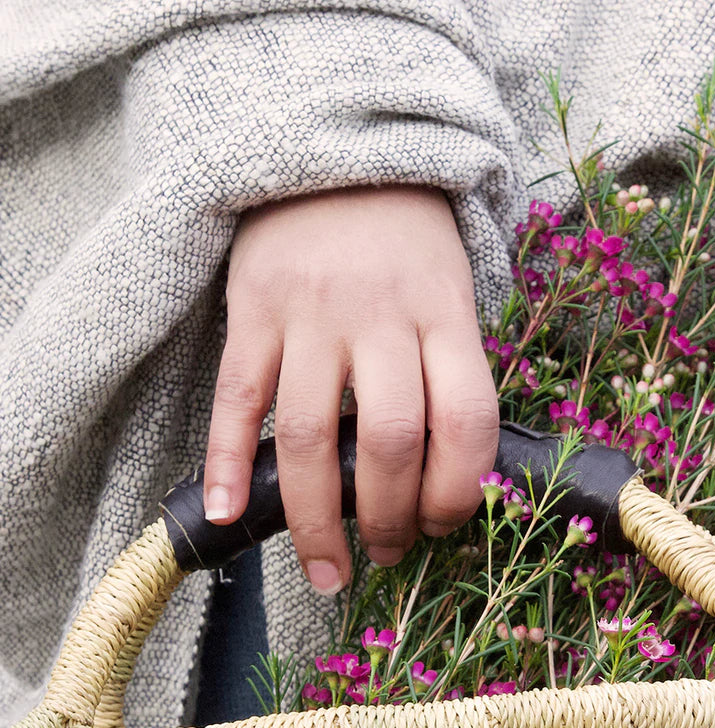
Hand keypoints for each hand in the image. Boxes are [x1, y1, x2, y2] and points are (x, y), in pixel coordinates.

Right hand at [203, 184, 499, 593]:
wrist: (332, 151)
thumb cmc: (403, 243)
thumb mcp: (450, 294)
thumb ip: (449, 372)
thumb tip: (445, 484)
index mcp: (445, 312)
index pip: (466, 421)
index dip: (459, 491)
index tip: (445, 526)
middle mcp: (379, 313)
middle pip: (387, 440)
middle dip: (390, 519)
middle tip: (388, 555)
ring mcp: (310, 312)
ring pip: (306, 435)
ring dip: (316, 520)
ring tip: (327, 568)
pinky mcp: (251, 309)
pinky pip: (235, 398)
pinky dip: (226, 462)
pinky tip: (230, 515)